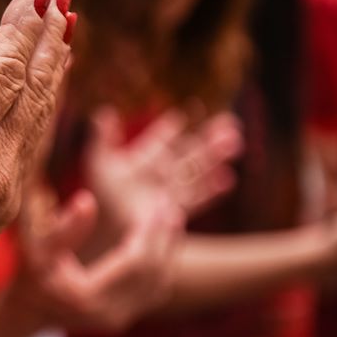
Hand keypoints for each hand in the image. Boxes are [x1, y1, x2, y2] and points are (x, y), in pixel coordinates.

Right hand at [0, 0, 73, 336]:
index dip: (20, 30)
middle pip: (31, 88)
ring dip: (54, 68)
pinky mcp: (5, 203)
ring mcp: (5, 188)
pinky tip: (47, 90)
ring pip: (40, 114)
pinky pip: (35, 140)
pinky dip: (46, 105)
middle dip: (47, 38)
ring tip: (66, 31)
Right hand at [10, 185, 183, 332]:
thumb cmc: (28, 276)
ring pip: (157, 283)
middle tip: (171, 207)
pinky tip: (163, 243)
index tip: (157, 205)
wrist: (26, 312)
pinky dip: (161, 266)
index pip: (134, 262)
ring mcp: (118, 321)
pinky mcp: (122, 320)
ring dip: (167, 251)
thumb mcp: (37, 249)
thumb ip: (64, 228)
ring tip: (172, 220)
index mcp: (89, 297)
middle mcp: (109, 315)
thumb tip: (89, 200)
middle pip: (151, 273)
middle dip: (163, 238)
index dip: (148, 232)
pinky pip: (152, 292)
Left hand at [85, 108, 241, 218]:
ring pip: (199, 172)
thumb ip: (104, 138)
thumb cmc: (104, 196)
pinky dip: (212, 190)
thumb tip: (103, 111)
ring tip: (236, 143)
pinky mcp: (176, 210)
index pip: (164, 139)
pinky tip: (228, 180)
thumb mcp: (101, 163)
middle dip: (210, 139)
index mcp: (148, 158)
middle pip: (191, 152)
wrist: (109, 229)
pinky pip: (198, 198)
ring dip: (217, 159)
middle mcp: (165, 172)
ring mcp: (173, 191)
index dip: (174, 127)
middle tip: (231, 124)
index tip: (193, 108)